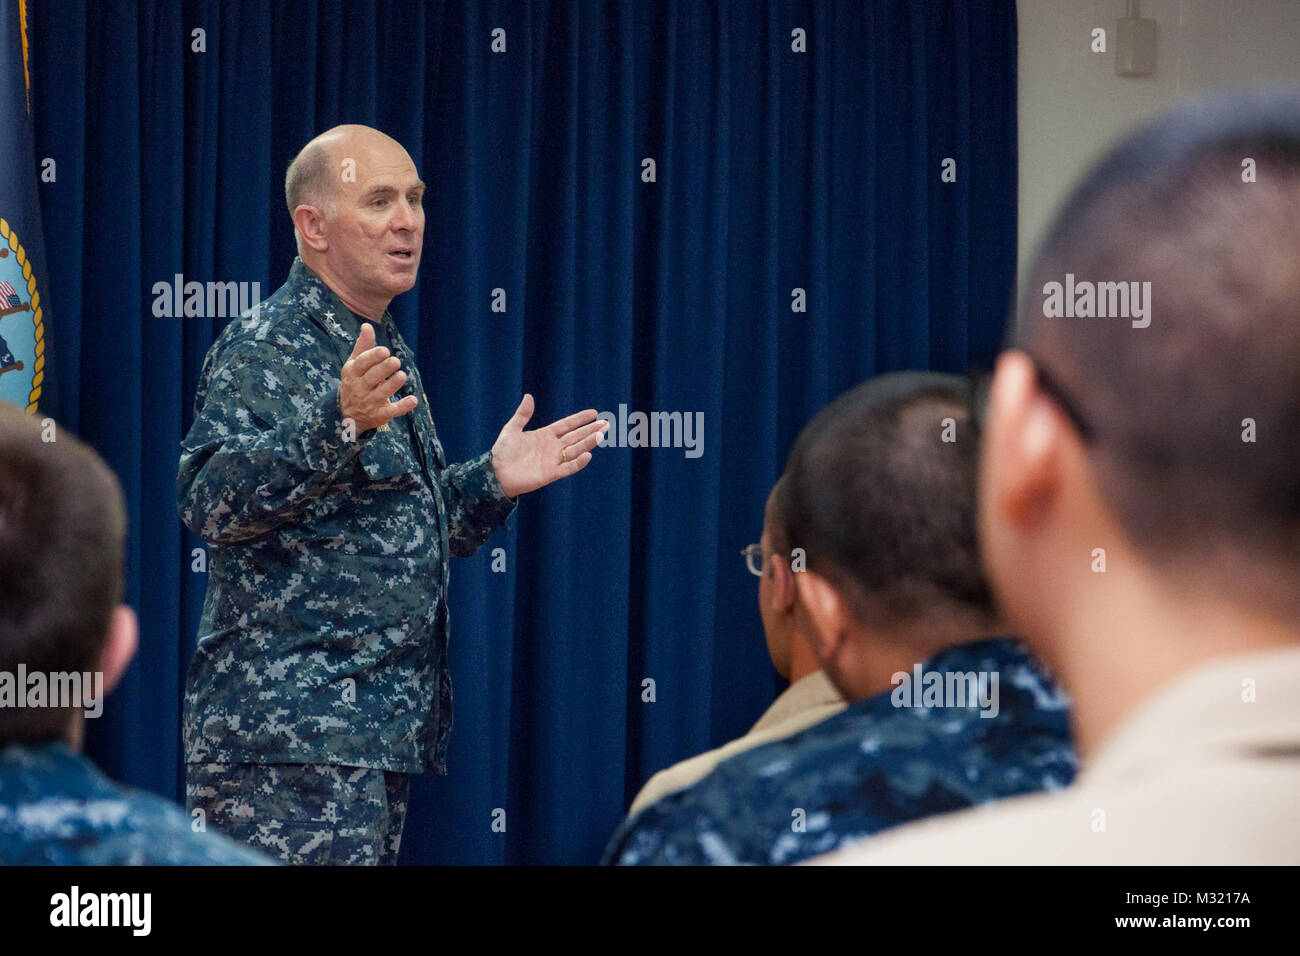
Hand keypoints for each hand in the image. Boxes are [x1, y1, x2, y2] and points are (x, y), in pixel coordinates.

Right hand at [339, 323, 417, 433]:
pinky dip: (402, 407)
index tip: (385, 351)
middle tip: (396, 361)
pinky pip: (391, 411)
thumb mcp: (354, 365)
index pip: (362, 364)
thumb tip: (367, 325)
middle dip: (383, 369)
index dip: (373, 357)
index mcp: (353, 373)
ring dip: (392, 385)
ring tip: (402, 375)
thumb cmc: (354, 382)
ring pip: (382, 393)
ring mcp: (370, 402)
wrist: (346, 414)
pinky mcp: (380, 415)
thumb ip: (363, 346)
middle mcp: (360, 388)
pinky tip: (413, 400)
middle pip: (372, 377)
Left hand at [491, 394, 608, 497]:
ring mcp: (553, 461)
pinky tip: (588, 454)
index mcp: (545, 435)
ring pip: (575, 450)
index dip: (580, 419)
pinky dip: (578, 462)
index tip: (594, 413)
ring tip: (601, 435)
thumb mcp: (512, 429)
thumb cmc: (502, 452)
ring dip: (588, 443)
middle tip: (606, 424)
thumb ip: (522, 414)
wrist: (496, 473)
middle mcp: (552, 448)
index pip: (567, 425)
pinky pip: (568, 467)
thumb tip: (529, 396)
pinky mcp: (551, 474)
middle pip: (576, 437)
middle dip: (590, 430)